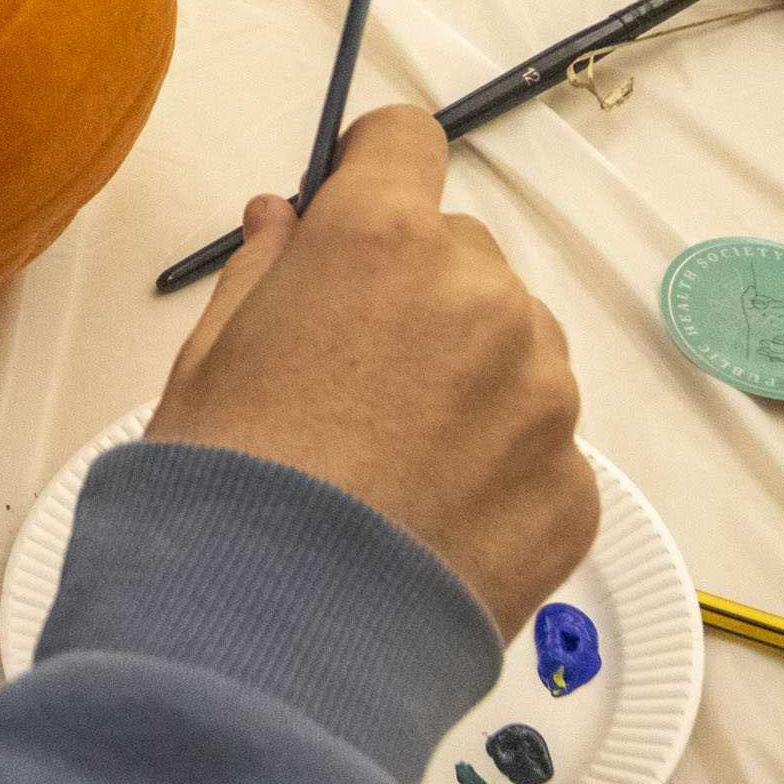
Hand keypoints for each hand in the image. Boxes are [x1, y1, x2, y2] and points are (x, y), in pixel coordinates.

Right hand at [147, 107, 597, 638]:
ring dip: (468, 377)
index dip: (375, 168)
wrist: (278, 641)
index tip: (354, 202)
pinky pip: (541, 445)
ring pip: (514, 347)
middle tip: (352, 372)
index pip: (407, 142)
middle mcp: (482, 298)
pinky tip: (428, 516)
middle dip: (416, 291)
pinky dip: (497, 466)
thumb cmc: (226, 491)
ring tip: (392, 462)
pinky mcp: (575, 486)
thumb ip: (264, 271)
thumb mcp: (208, 358)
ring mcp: (542, 395)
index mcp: (381, 241)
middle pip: (461, 254)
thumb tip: (285, 221)